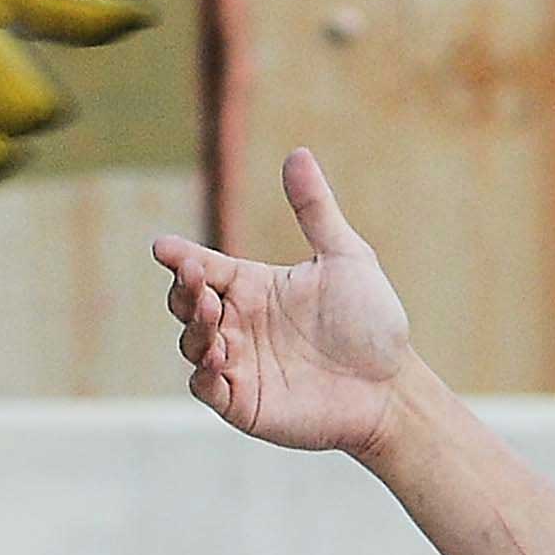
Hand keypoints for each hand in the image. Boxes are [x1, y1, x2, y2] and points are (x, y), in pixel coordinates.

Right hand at [152, 149, 421, 455]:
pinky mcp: (243, 403)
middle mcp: (240, 323)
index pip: (206, 268)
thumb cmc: (372, 322)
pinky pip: (207, 387)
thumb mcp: (346, 256)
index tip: (163, 247)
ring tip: (211, 316)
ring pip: (193, 343)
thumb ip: (315, 209)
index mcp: (255, 287)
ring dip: (194, 328)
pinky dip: (203, 373)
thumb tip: (297, 152)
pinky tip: (215, 357)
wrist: (391, 386)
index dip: (181, 257)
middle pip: (189, 304)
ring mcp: (238, 364)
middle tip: (195, 278)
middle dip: (184, 291)